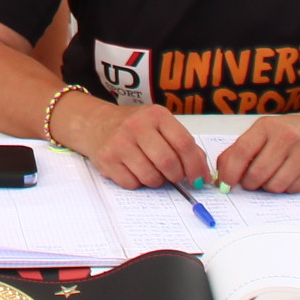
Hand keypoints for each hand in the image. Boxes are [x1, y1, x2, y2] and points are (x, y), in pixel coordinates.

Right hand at [58, 96, 208, 190]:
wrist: (96, 123)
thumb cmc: (134, 127)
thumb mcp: (160, 125)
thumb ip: (183, 145)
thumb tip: (203, 174)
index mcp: (156, 115)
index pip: (184, 144)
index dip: (195, 166)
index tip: (199, 180)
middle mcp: (137, 126)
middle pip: (168, 162)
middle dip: (176, 176)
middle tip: (174, 177)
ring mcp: (120, 143)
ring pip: (151, 177)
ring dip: (156, 181)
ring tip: (151, 170)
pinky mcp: (107, 159)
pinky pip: (132, 184)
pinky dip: (138, 182)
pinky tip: (133, 169)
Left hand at [215, 102, 299, 193]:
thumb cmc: (288, 133)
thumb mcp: (262, 132)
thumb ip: (238, 151)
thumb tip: (220, 176)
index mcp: (268, 126)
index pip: (242, 151)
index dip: (229, 172)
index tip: (224, 184)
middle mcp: (287, 137)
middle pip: (257, 174)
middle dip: (249, 183)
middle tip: (252, 180)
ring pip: (274, 186)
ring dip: (268, 187)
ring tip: (273, 174)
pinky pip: (291, 190)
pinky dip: (286, 188)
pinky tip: (290, 175)